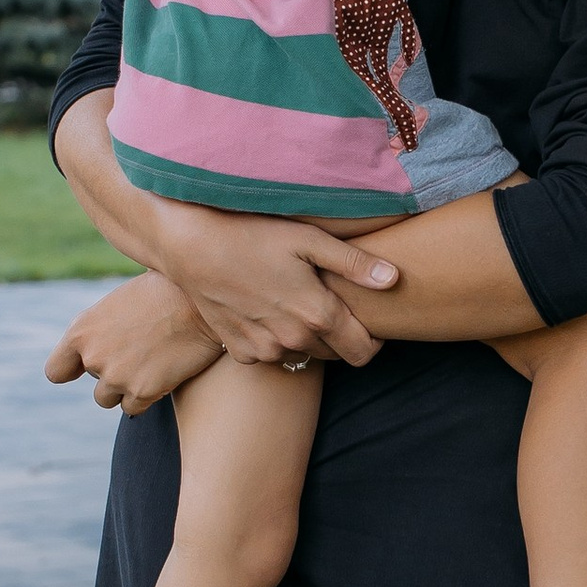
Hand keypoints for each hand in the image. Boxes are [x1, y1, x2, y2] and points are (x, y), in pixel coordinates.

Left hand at [44, 273, 222, 413]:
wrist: (197, 301)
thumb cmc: (161, 292)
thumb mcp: (115, 304)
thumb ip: (97, 331)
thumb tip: (89, 352)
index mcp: (81, 332)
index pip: (56, 372)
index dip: (73, 370)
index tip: (87, 367)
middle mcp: (93, 358)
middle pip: (95, 385)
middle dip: (113, 374)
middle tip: (140, 353)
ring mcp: (117, 378)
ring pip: (110, 399)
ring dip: (127, 388)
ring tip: (151, 364)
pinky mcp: (143, 392)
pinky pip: (134, 407)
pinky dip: (146, 396)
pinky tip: (162, 374)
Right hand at [147, 197, 398, 367]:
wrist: (191, 245)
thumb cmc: (252, 232)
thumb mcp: (309, 239)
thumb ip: (355, 264)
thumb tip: (394, 280)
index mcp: (317, 315)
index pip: (364, 352)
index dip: (374, 338)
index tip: (369, 318)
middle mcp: (293, 341)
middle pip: (336, 354)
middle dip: (341, 334)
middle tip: (330, 300)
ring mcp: (264, 349)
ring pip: (303, 354)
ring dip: (307, 336)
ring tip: (295, 300)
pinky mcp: (239, 350)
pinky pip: (270, 354)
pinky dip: (275, 338)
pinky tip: (266, 308)